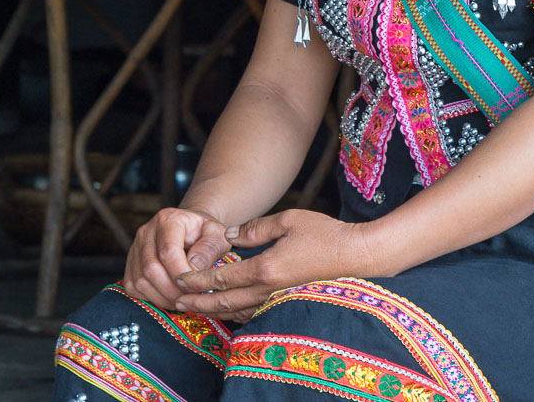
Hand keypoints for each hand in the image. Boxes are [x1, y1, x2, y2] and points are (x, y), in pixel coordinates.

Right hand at [123, 207, 231, 310]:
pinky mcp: (130, 265)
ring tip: (183, 299)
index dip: (181, 274)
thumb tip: (194, 267)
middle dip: (173, 290)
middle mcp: (146, 232)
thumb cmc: (204, 234)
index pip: (168, 251)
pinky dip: (152, 298)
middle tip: (191, 298)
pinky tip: (170, 298)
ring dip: (163, 297)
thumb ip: (210, 248)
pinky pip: (135, 288)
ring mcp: (135, 249)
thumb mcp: (217, 235)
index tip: (197, 286)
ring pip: (141, 281)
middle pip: (151, 269)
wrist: (190, 231)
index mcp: (168, 220)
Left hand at [174, 209, 369, 322]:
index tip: (179, 278)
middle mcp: (268, 291)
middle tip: (175, 300)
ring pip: (236, 312)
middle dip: (197, 301)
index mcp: (265, 268)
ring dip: (212, 310)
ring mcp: (278, 301)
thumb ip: (257, 227)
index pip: (222, 277)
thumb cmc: (325, 234)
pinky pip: (253, 314)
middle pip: (223, 301)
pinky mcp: (287, 305)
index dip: (198, 279)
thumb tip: (231, 234)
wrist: (358, 258)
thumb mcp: (290, 219)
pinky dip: (234, 313)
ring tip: (194, 307)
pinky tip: (228, 310)